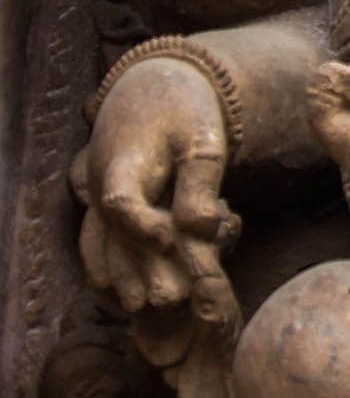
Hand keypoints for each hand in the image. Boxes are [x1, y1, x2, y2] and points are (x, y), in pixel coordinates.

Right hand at [75, 59, 238, 314]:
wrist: (154, 88)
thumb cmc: (185, 111)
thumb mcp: (203, 139)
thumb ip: (201, 184)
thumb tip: (201, 229)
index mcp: (123, 161)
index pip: (121, 200)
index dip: (141, 224)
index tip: (169, 242)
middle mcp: (100, 185)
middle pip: (113, 234)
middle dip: (139, 269)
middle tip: (169, 302)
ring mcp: (97, 198)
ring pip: (102, 245)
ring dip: (123, 276)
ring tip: (146, 308)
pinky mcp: (105, 208)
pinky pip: (101, 244)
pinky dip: (114, 268)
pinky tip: (131, 295)